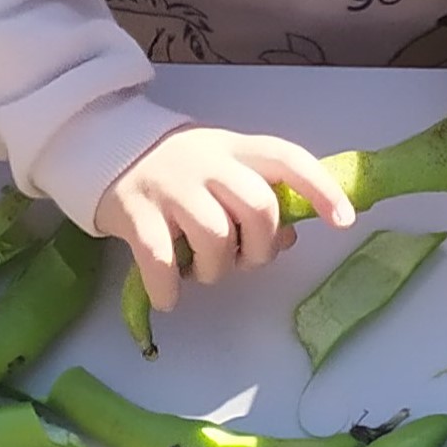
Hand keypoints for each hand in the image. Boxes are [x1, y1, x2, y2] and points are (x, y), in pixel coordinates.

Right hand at [96, 127, 355, 311]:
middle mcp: (205, 161)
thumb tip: (287, 238)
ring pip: (214, 234)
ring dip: (217, 268)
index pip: (288, 158)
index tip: (344, 221)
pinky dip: (169, 286)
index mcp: (236, 149)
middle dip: (261, 246)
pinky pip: (159, 258)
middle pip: (258, 205)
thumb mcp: (225, 173)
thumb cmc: (180, 173)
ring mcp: (168, 184)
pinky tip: (170, 297)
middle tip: (244, 260)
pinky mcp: (132, 209)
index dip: (320, 188)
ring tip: (203, 272)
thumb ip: (258, 200)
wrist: (102, 149)